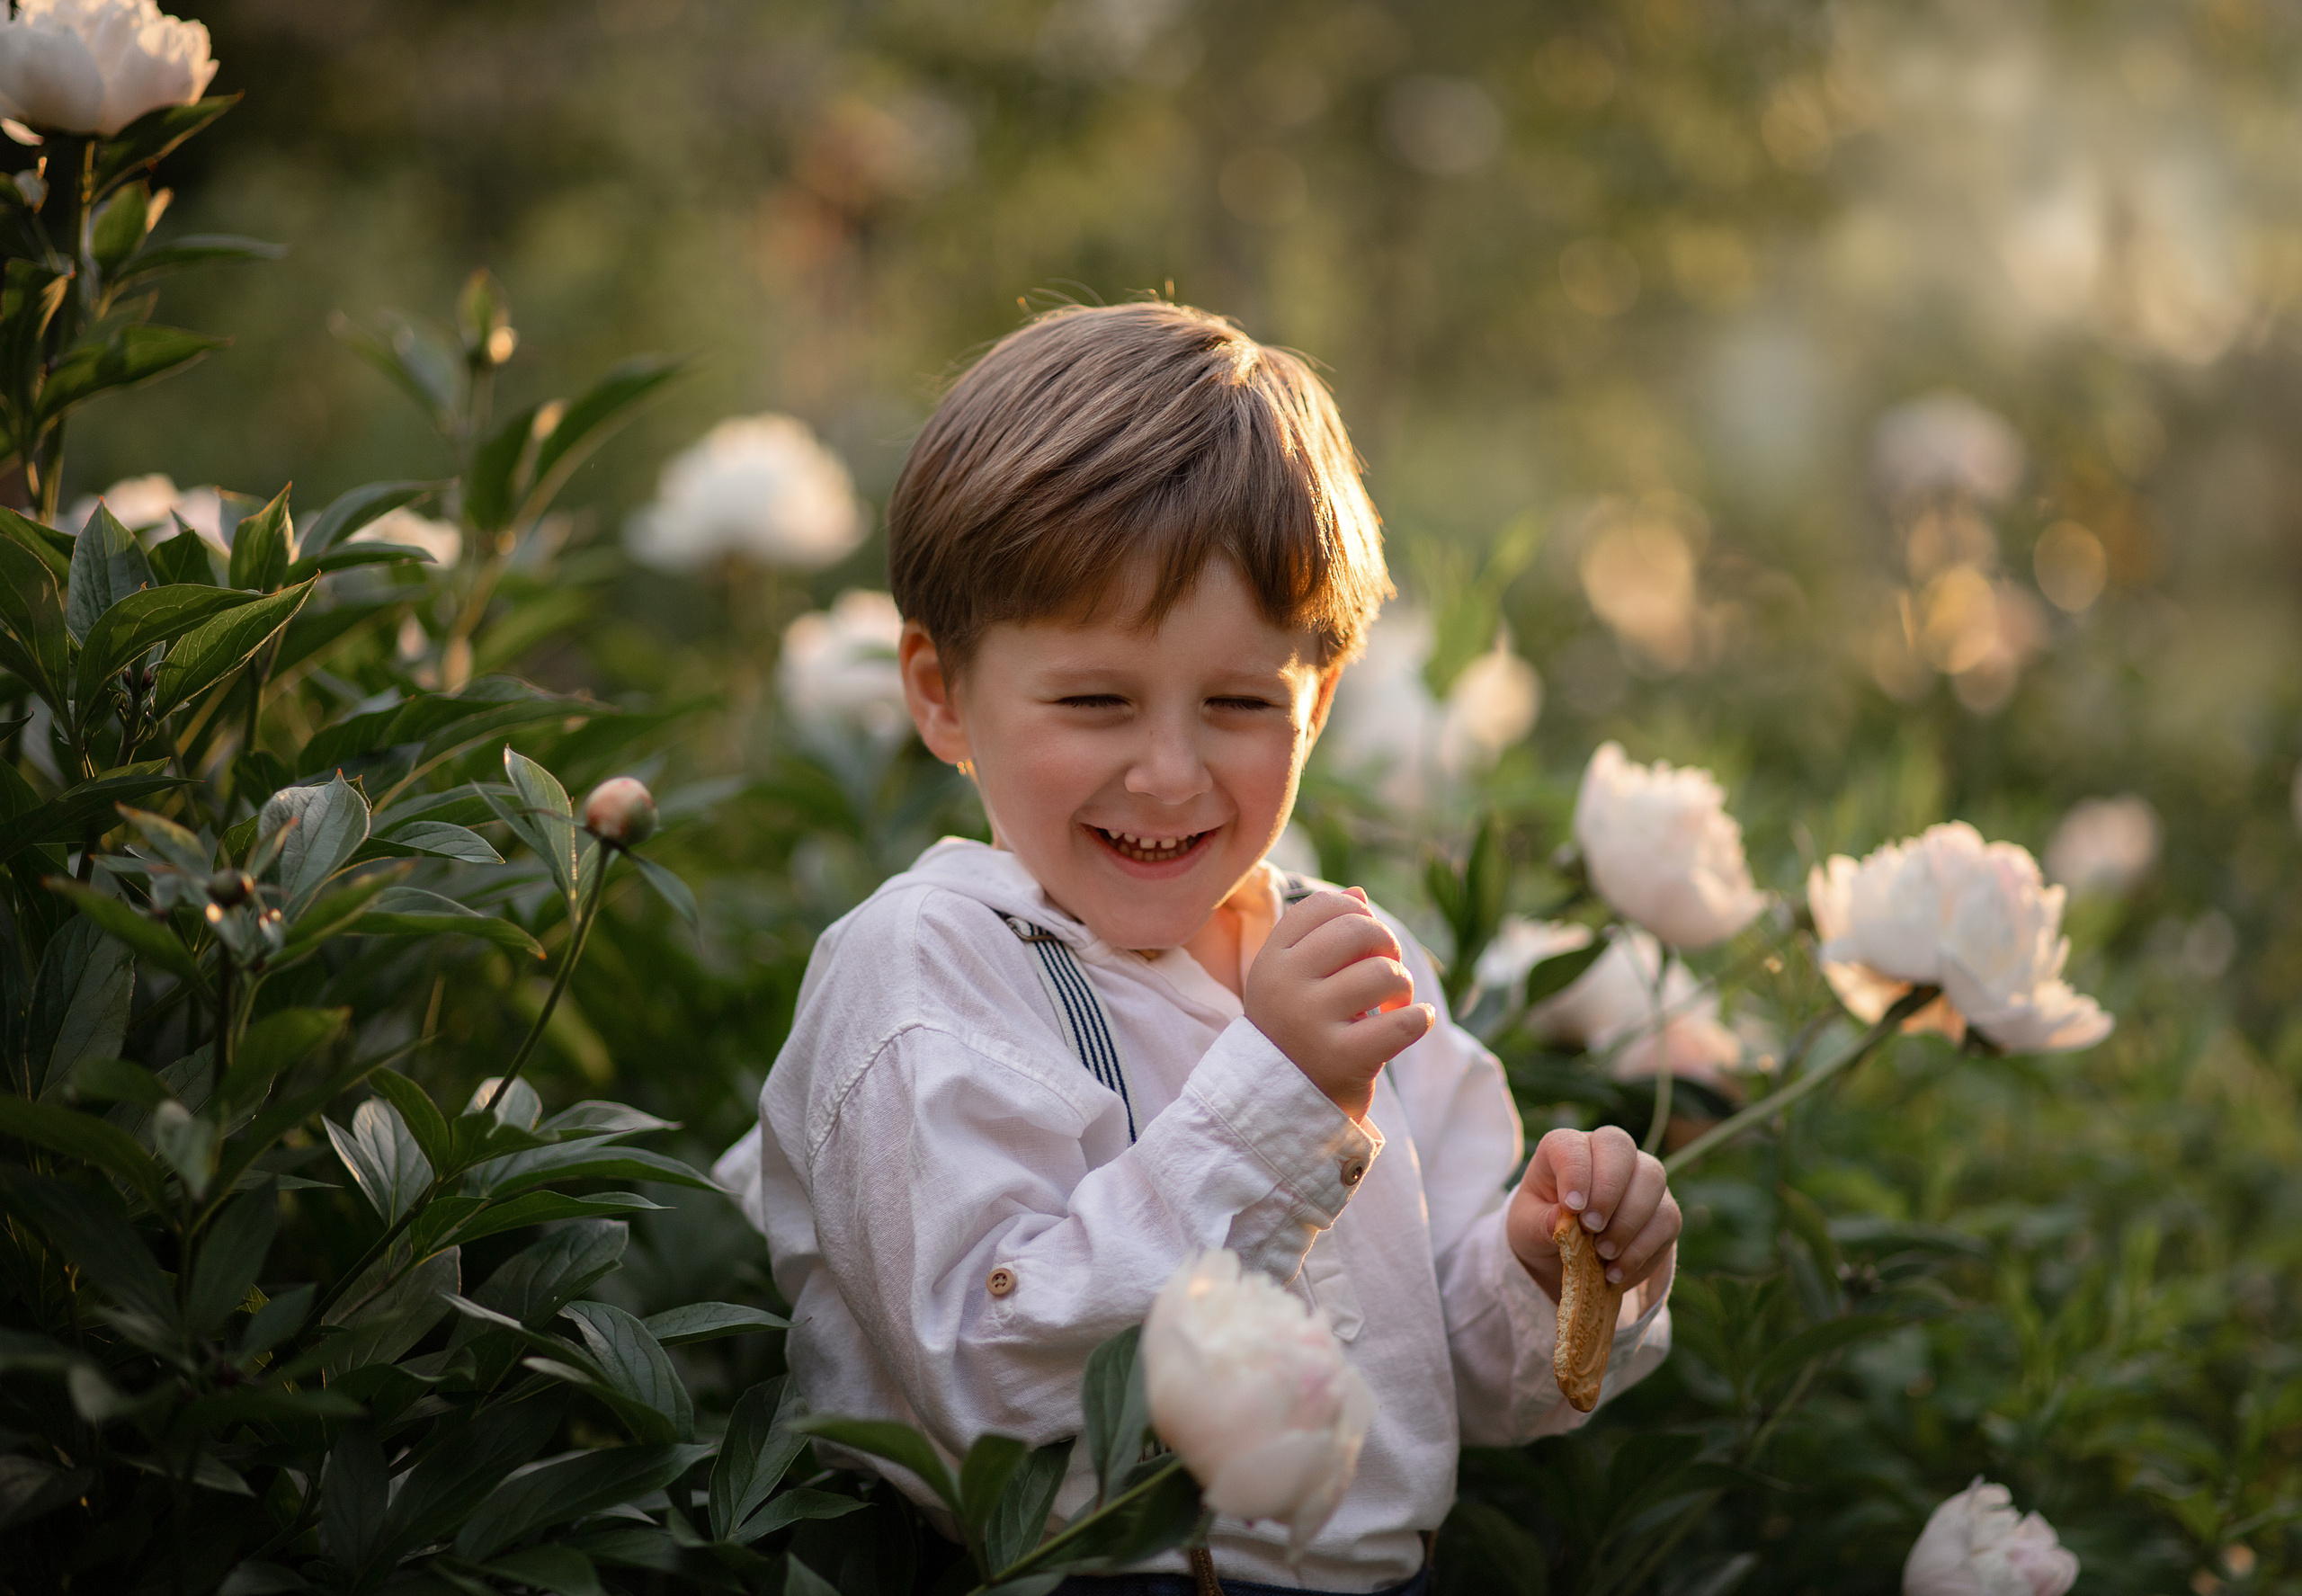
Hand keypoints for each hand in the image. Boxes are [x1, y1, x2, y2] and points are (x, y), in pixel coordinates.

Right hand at [1244, 887, 1433, 1123]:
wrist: (1280, 1109)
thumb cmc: (1297, 1034)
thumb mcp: (1296, 981)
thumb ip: (1322, 936)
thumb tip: (1358, 894)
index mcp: (1271, 961)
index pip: (1324, 906)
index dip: (1358, 915)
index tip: (1365, 945)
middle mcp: (1284, 986)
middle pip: (1358, 929)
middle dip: (1387, 946)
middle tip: (1389, 975)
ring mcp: (1309, 1022)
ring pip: (1383, 972)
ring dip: (1403, 986)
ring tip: (1394, 1005)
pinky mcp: (1340, 1059)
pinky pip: (1402, 1023)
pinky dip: (1419, 1019)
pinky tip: (1413, 1023)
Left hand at [1507, 1125, 1680, 1304]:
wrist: (1563, 1254)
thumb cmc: (1541, 1226)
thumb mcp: (1526, 1228)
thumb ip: (1540, 1223)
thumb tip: (1559, 1221)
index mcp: (1565, 1148)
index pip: (1573, 1145)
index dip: (1575, 1172)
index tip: (1572, 1208)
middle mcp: (1606, 1153)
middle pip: (1620, 1147)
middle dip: (1607, 1190)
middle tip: (1591, 1228)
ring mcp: (1640, 1176)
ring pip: (1652, 1178)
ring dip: (1628, 1220)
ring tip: (1603, 1253)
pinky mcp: (1663, 1209)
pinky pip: (1667, 1218)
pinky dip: (1642, 1249)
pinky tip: (1616, 1271)